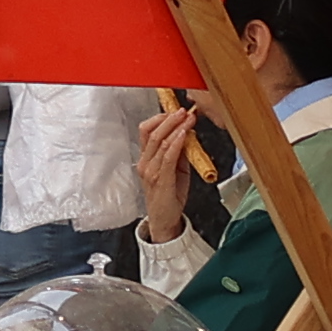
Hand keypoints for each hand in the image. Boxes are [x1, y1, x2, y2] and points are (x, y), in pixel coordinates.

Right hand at [134, 98, 200, 241]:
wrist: (165, 220)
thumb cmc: (169, 196)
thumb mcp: (175, 170)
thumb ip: (178, 153)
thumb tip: (187, 135)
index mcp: (146, 159)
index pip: (146, 131)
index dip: (160, 118)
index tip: (176, 111)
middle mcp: (144, 163)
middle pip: (151, 133)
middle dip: (169, 119)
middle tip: (183, 111)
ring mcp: (150, 171)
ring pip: (158, 142)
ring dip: (174, 128)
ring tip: (187, 119)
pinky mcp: (160, 179)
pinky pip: (167, 157)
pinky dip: (175, 143)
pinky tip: (183, 134)